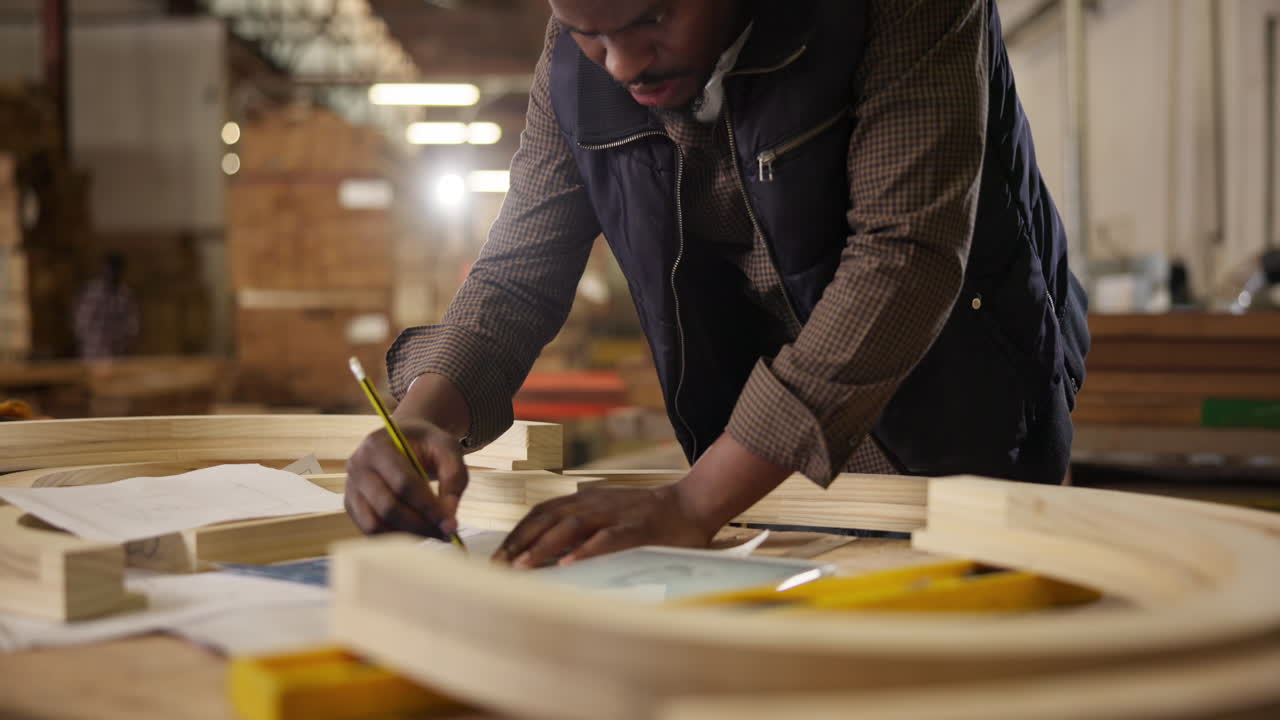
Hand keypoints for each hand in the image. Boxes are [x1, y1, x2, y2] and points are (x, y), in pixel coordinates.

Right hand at [344, 418, 468, 538]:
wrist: (403, 438)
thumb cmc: (427, 443)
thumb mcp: (448, 448)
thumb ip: (453, 477)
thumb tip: (448, 518)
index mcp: (378, 444)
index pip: (403, 483)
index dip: (428, 507)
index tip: (451, 525)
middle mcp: (357, 465)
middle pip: (387, 507)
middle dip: (420, 525)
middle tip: (446, 534)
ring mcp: (351, 486)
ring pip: (375, 524)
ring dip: (407, 536)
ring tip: (433, 533)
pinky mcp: (351, 504)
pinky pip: (369, 530)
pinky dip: (394, 537)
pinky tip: (417, 532)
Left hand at [493, 485, 713, 567]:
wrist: (691, 505)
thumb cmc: (647, 519)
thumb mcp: (608, 517)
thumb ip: (582, 530)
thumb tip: (550, 555)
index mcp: (585, 501)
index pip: (540, 513)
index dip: (517, 533)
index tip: (497, 556)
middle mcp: (593, 504)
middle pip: (546, 517)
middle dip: (519, 542)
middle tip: (498, 567)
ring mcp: (614, 514)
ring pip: (570, 526)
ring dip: (543, 547)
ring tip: (523, 567)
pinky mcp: (636, 528)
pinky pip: (607, 538)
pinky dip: (585, 551)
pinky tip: (569, 565)